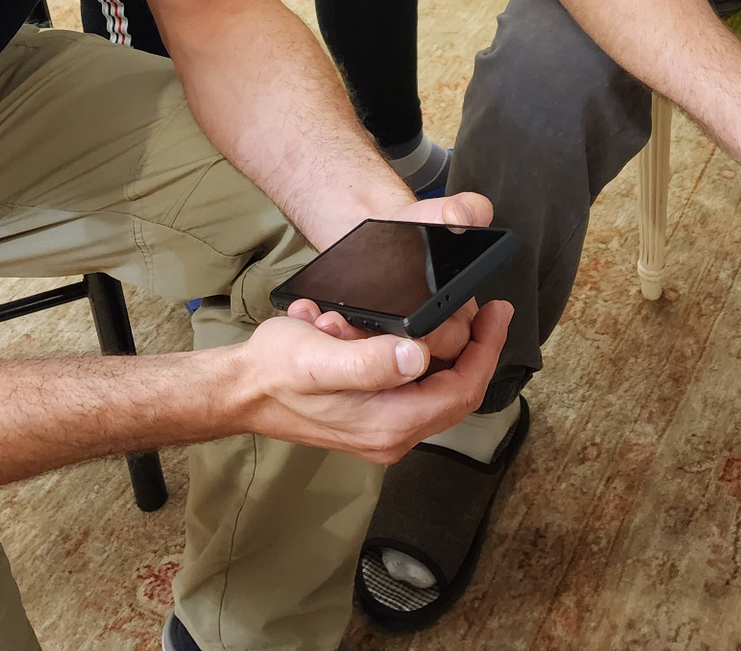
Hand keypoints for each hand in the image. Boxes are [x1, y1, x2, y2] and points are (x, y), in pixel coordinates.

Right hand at [235, 297, 512, 462]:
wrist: (243, 391)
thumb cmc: (276, 372)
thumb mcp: (319, 358)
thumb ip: (370, 362)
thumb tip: (418, 356)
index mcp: (389, 424)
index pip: (463, 390)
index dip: (487, 350)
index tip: (497, 312)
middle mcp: (393, 434)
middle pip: (457, 391)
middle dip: (474, 346)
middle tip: (483, 307)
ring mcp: (384, 429)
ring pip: (437, 387)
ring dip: (438, 346)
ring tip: (431, 311)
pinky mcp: (374, 417)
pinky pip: (412, 386)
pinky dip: (410, 353)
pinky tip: (389, 328)